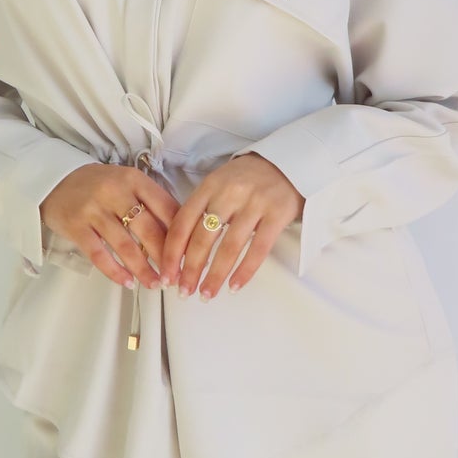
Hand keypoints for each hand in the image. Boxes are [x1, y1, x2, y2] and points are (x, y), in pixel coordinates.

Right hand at [40, 163, 181, 289]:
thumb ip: (150, 203)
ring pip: (125, 245)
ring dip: (143, 269)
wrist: (55, 181)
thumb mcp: (127, 183)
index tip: (190, 254)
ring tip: (155, 284)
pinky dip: (115, 271)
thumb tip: (180, 236)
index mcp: (134, 180)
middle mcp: (115, 192)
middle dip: (165, 257)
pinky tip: (127, 282)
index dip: (181, 234)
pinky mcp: (76, 226)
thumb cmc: (99, 185)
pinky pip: (99, 254)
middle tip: (175, 276)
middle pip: (149, 229)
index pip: (166, 208)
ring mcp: (94, 210)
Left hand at [162, 153, 304, 300]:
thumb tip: (180, 251)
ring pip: (229, 246)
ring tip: (207, 294)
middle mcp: (229, 193)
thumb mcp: (219, 184)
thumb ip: (201, 210)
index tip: (166, 276)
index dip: (171, 253)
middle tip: (185, 292)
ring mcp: (255, 202)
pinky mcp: (277, 213)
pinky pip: (259, 248)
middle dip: (191, 270)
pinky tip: (234, 286)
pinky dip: (245, 271)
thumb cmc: (248, 179)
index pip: (182, 222)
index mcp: (209, 185)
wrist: (290, 163)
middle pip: (203, 237)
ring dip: (215, 275)